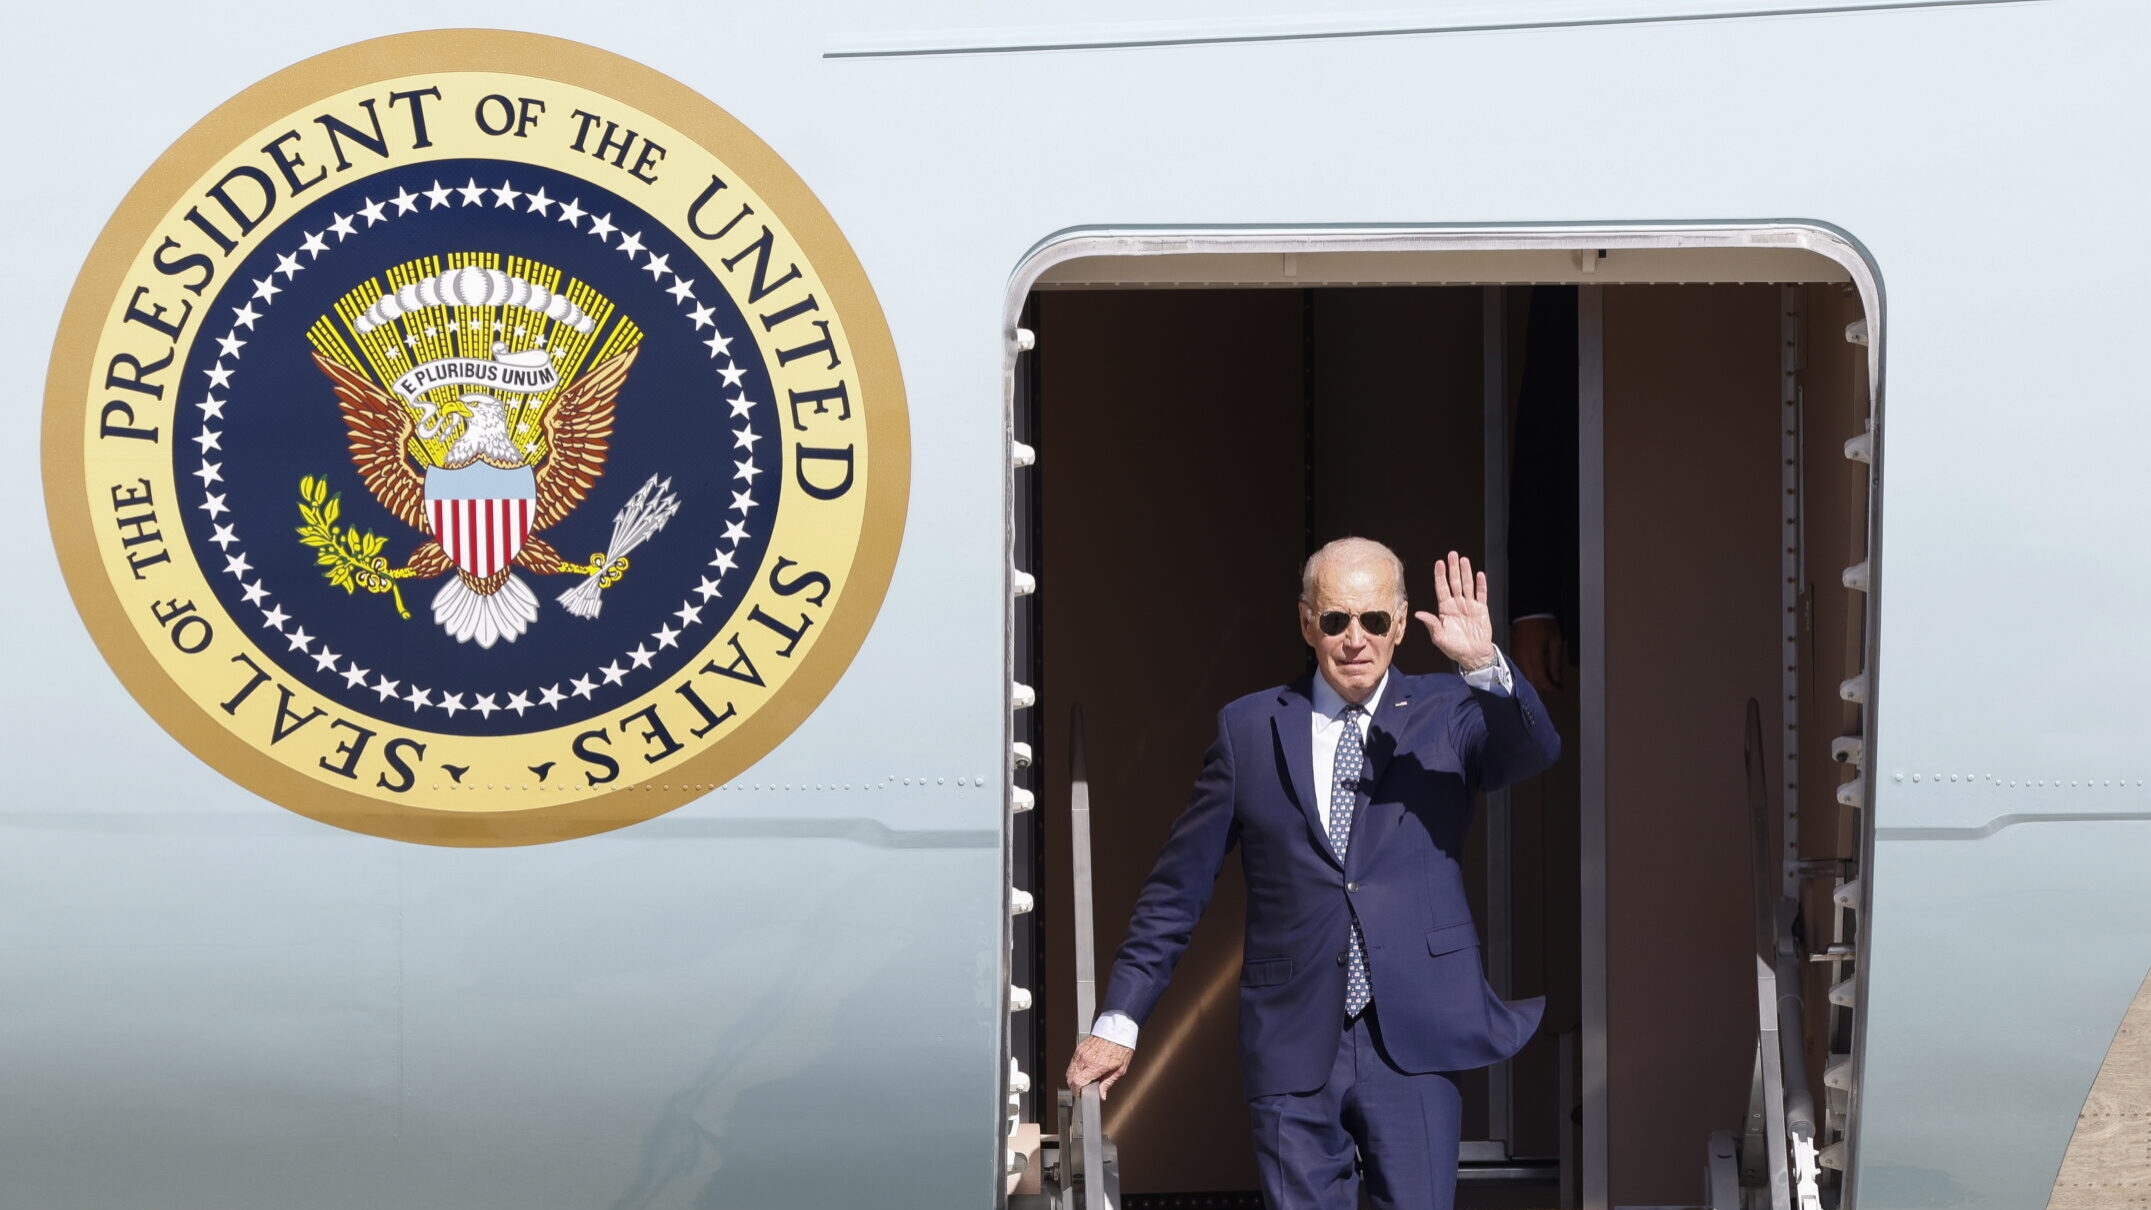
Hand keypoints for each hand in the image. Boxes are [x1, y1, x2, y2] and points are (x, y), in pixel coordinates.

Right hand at [1065, 1034, 1133, 1099]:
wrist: (1118, 1030)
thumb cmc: (1121, 1047)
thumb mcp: (1119, 1069)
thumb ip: (1107, 1083)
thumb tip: (1102, 1095)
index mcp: (1096, 1065)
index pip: (1077, 1082)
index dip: (1077, 1091)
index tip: (1081, 1095)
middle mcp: (1086, 1058)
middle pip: (1070, 1078)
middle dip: (1074, 1087)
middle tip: (1082, 1090)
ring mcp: (1081, 1052)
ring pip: (1070, 1070)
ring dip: (1073, 1078)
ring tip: (1083, 1081)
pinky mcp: (1080, 1048)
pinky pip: (1072, 1062)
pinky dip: (1074, 1069)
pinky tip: (1082, 1071)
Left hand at [1415, 551, 1495, 671]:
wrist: (1472, 656)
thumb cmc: (1454, 648)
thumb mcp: (1439, 637)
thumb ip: (1431, 623)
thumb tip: (1418, 614)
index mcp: (1445, 609)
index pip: (1441, 588)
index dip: (1440, 576)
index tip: (1438, 563)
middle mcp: (1456, 604)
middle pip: (1454, 583)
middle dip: (1452, 569)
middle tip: (1452, 554)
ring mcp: (1469, 606)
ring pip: (1467, 585)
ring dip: (1466, 572)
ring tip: (1464, 560)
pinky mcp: (1481, 610)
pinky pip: (1481, 595)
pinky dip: (1481, 585)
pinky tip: (1479, 574)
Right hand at [1511, 615, 1567, 693]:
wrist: (1528, 611)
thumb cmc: (1543, 623)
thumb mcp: (1556, 642)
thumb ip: (1556, 663)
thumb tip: (1557, 679)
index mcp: (1534, 658)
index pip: (1542, 682)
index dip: (1552, 689)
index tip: (1560, 690)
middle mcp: (1522, 660)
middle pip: (1533, 683)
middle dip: (1545, 688)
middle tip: (1556, 686)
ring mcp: (1516, 658)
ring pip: (1525, 679)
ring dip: (1537, 682)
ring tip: (1548, 680)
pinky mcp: (1513, 654)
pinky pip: (1520, 671)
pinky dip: (1529, 676)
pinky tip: (1537, 673)